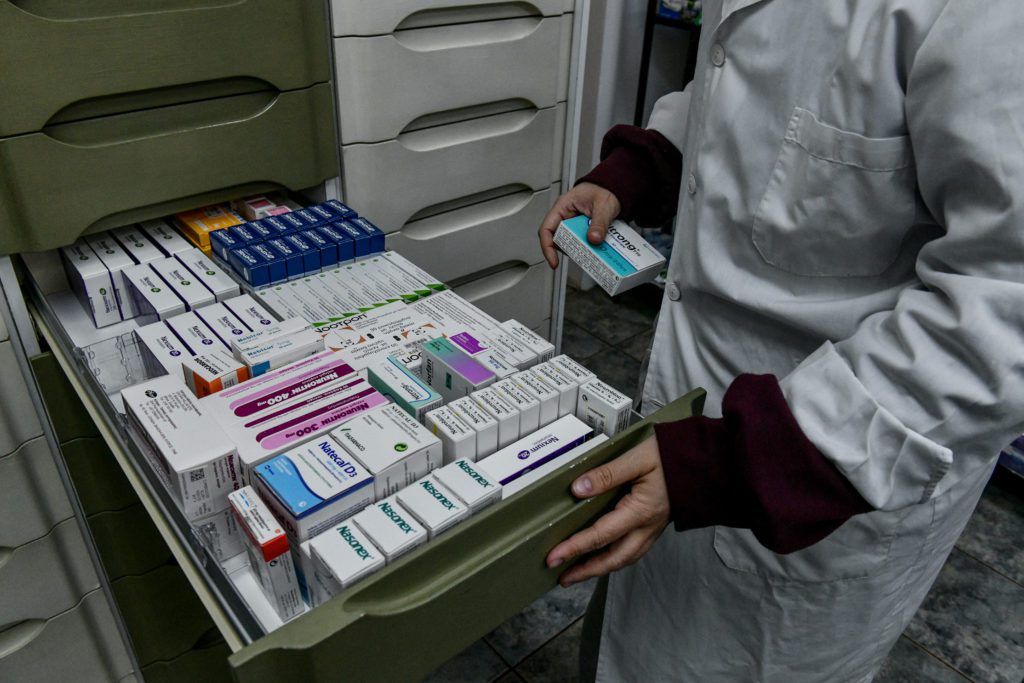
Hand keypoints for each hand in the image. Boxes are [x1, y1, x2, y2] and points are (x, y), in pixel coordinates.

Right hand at [538, 182, 621, 268]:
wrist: (615, 187)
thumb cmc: (605, 189)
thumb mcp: (603, 205)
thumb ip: (599, 223)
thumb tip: (593, 239)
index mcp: (563, 206)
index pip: (546, 229)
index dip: (547, 247)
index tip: (553, 261)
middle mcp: (565, 216)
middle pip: (558, 239)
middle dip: (568, 249)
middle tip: (581, 255)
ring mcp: (574, 223)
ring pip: (570, 242)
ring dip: (580, 248)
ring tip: (592, 250)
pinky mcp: (583, 229)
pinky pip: (582, 241)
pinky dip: (588, 246)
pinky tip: (597, 246)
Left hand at [546, 436, 669, 586]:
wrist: (705, 462)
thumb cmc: (672, 456)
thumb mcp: (638, 458)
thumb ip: (607, 474)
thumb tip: (578, 489)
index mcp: (641, 512)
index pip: (600, 535)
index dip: (575, 547)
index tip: (553, 557)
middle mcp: (647, 528)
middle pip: (613, 559)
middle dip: (586, 570)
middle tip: (561, 577)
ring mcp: (652, 530)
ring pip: (623, 558)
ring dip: (599, 568)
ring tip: (577, 572)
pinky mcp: (655, 527)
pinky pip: (632, 551)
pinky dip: (614, 558)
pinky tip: (603, 556)